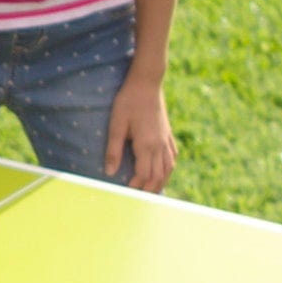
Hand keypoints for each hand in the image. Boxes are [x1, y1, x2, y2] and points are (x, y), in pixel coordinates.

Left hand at [106, 74, 176, 192]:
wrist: (146, 83)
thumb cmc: (128, 102)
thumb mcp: (116, 125)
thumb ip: (113, 150)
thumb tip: (109, 172)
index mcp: (147, 145)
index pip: (144, 174)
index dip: (136, 186)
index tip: (127, 193)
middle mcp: (160, 145)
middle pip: (158, 175)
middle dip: (150, 189)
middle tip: (140, 199)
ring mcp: (166, 139)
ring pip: (169, 168)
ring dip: (161, 181)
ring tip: (153, 192)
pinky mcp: (168, 133)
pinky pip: (172, 156)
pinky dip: (169, 168)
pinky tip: (165, 171)